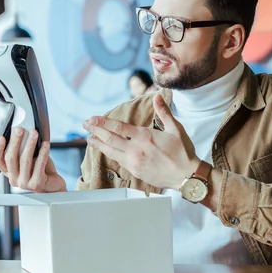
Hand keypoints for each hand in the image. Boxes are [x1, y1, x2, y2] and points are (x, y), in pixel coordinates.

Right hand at [0, 127, 66, 192]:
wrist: (53, 185)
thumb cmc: (40, 169)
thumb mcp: (28, 157)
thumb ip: (22, 149)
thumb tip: (22, 130)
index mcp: (8, 172)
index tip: (1, 137)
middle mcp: (14, 179)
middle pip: (10, 158)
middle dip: (15, 142)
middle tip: (20, 129)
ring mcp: (25, 183)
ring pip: (24, 161)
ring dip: (29, 144)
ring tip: (34, 133)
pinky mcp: (37, 184)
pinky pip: (39, 165)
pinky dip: (43, 153)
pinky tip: (46, 144)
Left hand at [83, 94, 199, 189]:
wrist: (186, 176)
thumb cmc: (182, 152)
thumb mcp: (175, 129)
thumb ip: (163, 112)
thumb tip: (157, 96)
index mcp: (145, 137)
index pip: (118, 127)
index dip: (103, 122)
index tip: (92, 118)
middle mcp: (136, 150)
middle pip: (109, 139)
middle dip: (95, 131)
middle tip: (85, 125)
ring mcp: (134, 162)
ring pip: (110, 151)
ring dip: (98, 144)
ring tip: (89, 138)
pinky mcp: (135, 171)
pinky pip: (117, 160)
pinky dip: (108, 153)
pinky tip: (104, 150)